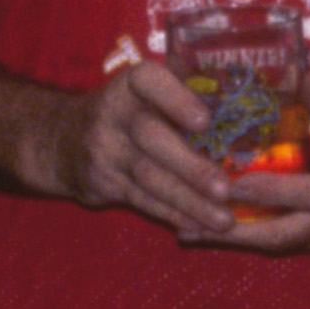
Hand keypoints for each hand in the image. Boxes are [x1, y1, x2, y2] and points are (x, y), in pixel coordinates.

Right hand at [62, 55, 242, 240]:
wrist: (63, 140)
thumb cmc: (126, 112)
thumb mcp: (143, 92)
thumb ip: (184, 90)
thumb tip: (246, 96)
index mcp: (131, 85)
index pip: (150, 83)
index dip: (176, 100)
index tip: (204, 121)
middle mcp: (113, 114)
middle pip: (151, 139)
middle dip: (190, 167)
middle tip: (225, 189)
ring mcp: (105, 150)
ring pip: (149, 178)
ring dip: (188, 201)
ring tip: (222, 218)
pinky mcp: (104, 182)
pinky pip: (142, 200)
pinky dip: (172, 214)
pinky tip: (198, 225)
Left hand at [206, 51, 309, 254]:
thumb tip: (300, 75)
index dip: (274, 192)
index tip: (233, 183)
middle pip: (290, 233)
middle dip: (239, 231)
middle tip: (192, 222)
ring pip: (284, 243)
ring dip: (237, 238)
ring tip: (189, 229)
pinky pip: (287, 241)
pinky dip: (251, 235)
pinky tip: (215, 228)